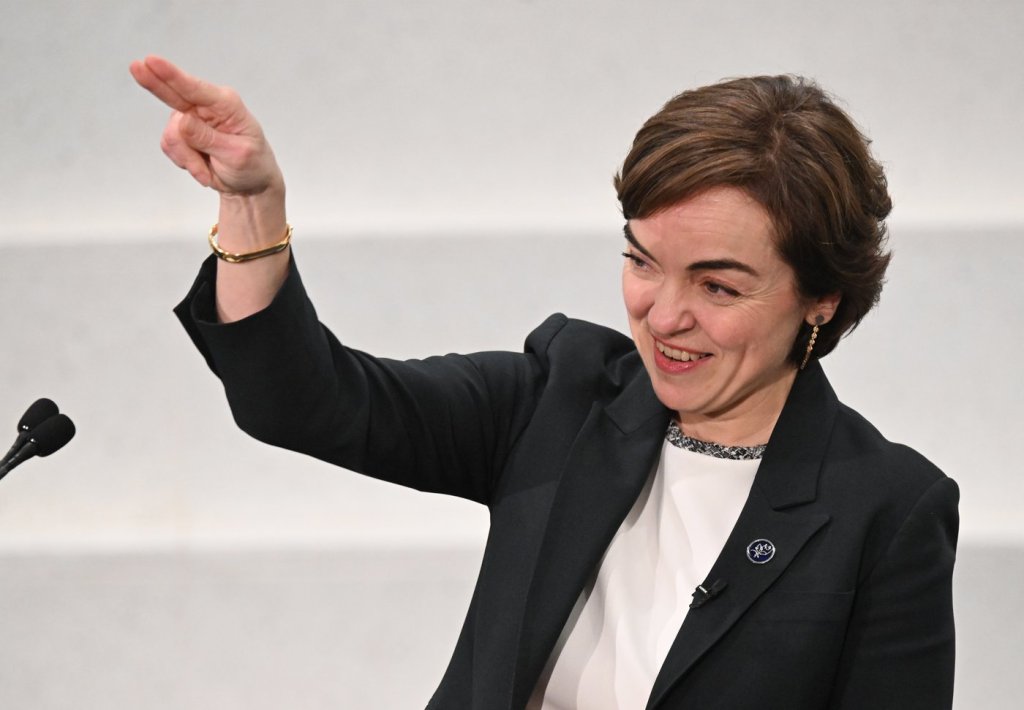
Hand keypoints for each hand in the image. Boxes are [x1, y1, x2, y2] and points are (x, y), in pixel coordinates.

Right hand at [129, 56, 282, 196]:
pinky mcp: (180, 134)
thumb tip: (182, 121)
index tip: (151, 61)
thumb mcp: (237, 155)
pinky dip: (185, 162)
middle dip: (154, 82)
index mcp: (226, 105)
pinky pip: (169, 147)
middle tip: (136, 67)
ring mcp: (190, 119)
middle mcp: (205, 107)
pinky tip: (202, 167)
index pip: (195, 88)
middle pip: (173, 93)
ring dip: (187, 157)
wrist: (249, 182)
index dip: (171, 75)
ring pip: (172, 134)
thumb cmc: (252, 164)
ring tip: (208, 169)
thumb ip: (209, 138)